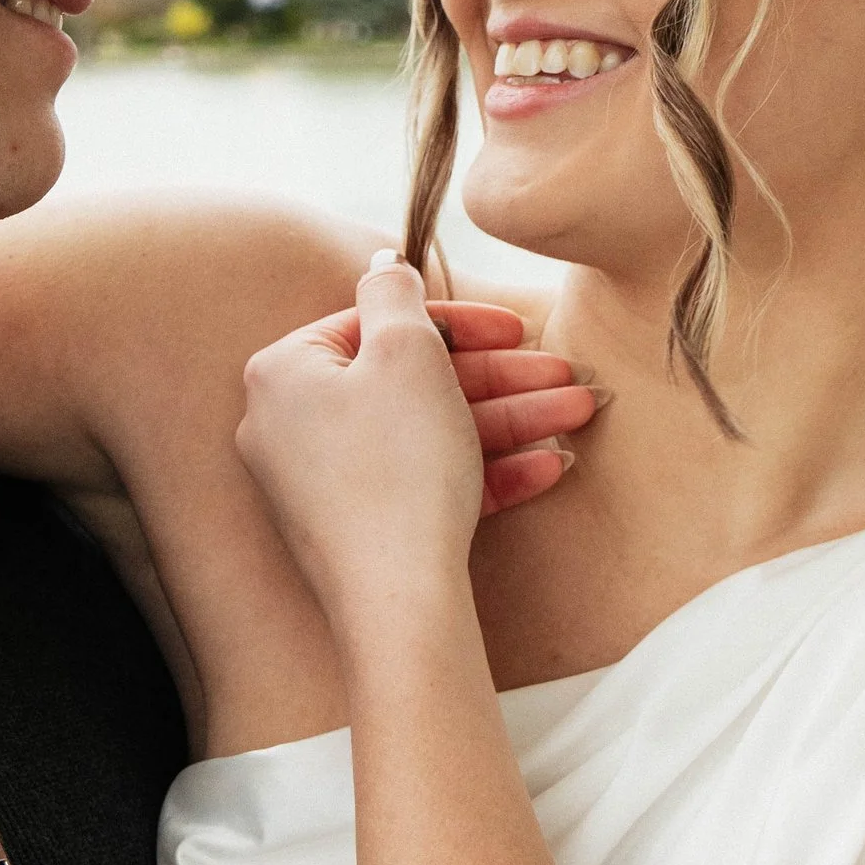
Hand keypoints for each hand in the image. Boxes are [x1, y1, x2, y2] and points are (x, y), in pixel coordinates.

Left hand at [237, 250, 589, 627]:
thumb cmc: (396, 468)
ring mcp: (320, 484)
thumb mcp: (406, 354)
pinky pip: (424, 483)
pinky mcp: (357, 531)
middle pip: (410, 382)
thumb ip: (395, 294)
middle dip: (501, 378)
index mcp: (284, 373)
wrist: (398, 601)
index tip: (518, 329)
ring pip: (428, 433)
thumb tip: (383, 263)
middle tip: (567, 377)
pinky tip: (551, 469)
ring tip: (579, 418)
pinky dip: (486, 472)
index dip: (459, 322)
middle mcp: (289, 426)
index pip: (376, 323)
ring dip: (510, 421)